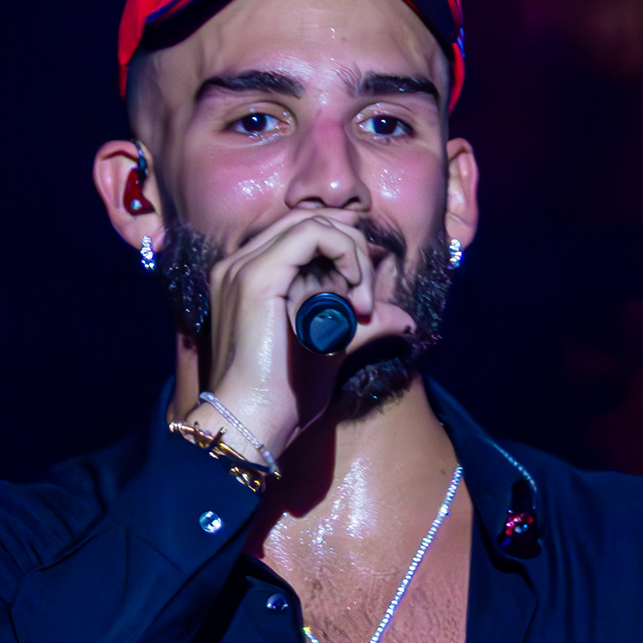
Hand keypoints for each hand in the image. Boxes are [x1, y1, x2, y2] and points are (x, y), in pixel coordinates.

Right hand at [198, 209, 415, 460]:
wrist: (252, 422)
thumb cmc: (283, 396)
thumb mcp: (332, 348)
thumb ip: (363, 324)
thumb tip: (404, 318)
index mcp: (246, 276)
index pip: (301, 233)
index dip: (343, 246)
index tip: (365, 288)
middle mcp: (238, 263)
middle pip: (309, 219)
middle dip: (352, 247)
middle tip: (367, 297)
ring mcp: (242, 266)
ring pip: (314, 221)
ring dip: (353, 254)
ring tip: (362, 303)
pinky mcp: (256, 276)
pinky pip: (314, 234)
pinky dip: (346, 253)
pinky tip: (355, 295)